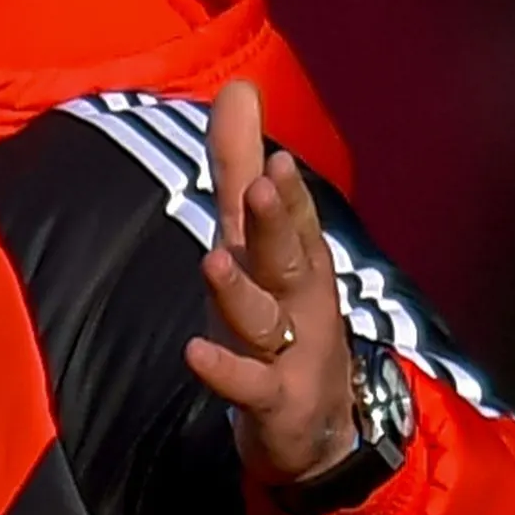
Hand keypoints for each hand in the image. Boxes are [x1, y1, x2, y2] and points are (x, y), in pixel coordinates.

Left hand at [183, 80, 358, 484]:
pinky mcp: (273, 401)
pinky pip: (248, 386)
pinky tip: (195, 351)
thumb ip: (239, 165)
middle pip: (287, 254)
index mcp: (297, 257)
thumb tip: (240, 86)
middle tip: (267, 183)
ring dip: (241, 290)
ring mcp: (289, 351)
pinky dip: (225, 371)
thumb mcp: (258, 240)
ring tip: (212, 261)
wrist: (319, 428)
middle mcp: (297, 298)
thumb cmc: (285, 315)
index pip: (295, 218)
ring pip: (264, 317)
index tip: (275, 155)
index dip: (288, 192)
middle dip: (278, 220)